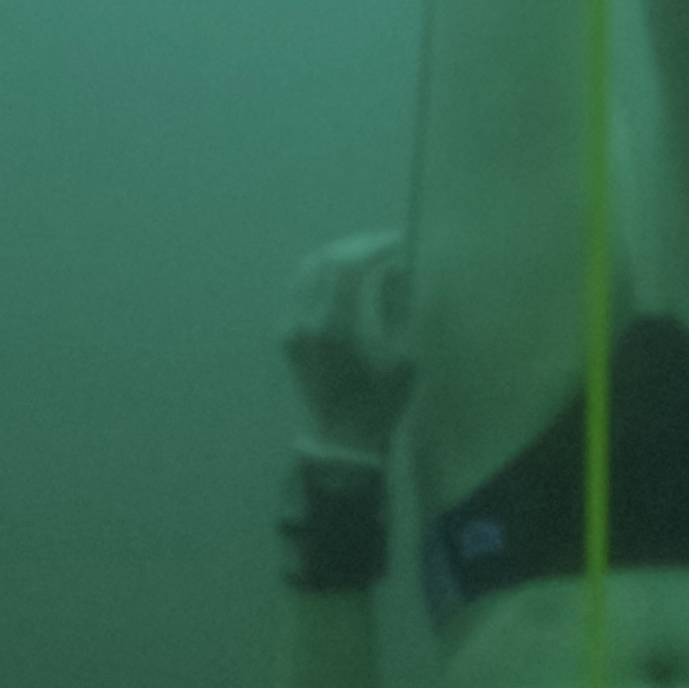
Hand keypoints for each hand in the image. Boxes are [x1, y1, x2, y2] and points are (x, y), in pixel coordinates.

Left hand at [279, 229, 415, 456]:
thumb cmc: (379, 406)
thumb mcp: (404, 360)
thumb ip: (399, 307)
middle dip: (358, 246)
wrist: (340, 445)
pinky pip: (299, 289)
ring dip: (337, 257)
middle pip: (325, 259)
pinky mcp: (284, 336)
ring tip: (367, 258)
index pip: (349, 263)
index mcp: (334, 326)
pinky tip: (344, 282)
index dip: (376, 245)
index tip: (400, 241)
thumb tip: (396, 266)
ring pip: (307, 270)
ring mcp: (289, 327)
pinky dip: (321, 275)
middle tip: (387, 245)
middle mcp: (304, 320)